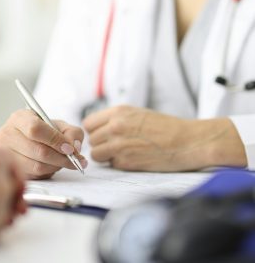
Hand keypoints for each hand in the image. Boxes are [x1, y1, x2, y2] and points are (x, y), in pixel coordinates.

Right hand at [0, 110, 87, 179]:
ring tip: (65, 162)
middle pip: (37, 150)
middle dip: (61, 157)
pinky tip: (53, 166)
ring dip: (56, 167)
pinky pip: (34, 175)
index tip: (70, 148)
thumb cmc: (46, 132)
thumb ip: (72, 133)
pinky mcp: (10, 169)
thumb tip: (74, 148)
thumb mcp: (61, 126)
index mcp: (19, 118)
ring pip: (36, 166)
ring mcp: (6, 153)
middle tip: (76, 160)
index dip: (55, 140)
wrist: (31, 142)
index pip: (36, 129)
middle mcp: (7, 134)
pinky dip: (48, 172)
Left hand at [83, 106, 246, 170]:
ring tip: (122, 153)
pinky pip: (111, 165)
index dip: (95, 131)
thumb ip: (116, 119)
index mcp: (118, 112)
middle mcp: (115, 127)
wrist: (187, 141)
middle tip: (115, 146)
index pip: (88, 124)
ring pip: (96, 154)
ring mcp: (119, 145)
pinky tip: (133, 159)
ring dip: (106, 156)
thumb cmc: (166, 127)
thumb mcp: (137, 113)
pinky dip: (119, 164)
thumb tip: (98, 129)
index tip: (103, 135)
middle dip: (101, 144)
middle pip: (92, 140)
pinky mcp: (126, 162)